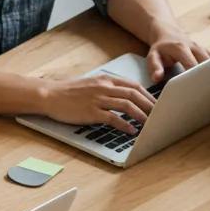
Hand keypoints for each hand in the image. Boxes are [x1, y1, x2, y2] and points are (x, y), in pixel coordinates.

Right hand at [40, 75, 155, 134]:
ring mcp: (98, 99)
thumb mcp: (92, 84)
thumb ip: (108, 88)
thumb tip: (125, 97)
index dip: (148, 95)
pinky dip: (125, 124)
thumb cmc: (70, 91)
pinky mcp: (91, 112)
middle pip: (134, 94)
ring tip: (150, 123)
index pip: (133, 85)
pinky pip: (113, 118)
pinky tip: (131, 130)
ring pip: (127, 105)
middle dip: (149, 105)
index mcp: (106, 80)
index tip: (156, 104)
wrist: (50, 95)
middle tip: (159, 114)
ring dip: (141, 115)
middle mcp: (104, 87)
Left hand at [145, 24, 209, 82]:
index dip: (196, 79)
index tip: (198, 91)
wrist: (168, 32)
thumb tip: (157, 78)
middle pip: (207, 64)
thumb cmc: (160, 48)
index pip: (192, 65)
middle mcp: (195, 47)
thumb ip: (155, 67)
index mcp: (181, 49)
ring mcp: (202, 49)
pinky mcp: (207, 52)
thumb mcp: (152, 56)